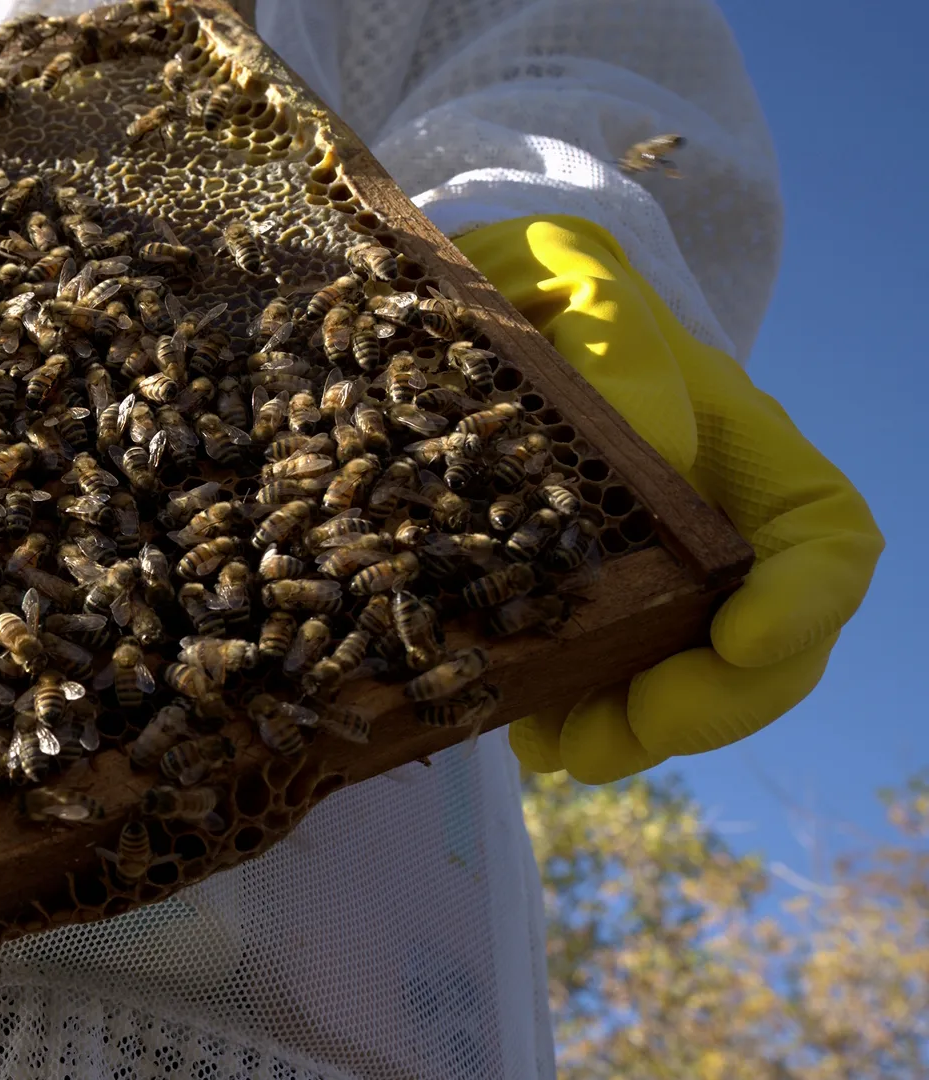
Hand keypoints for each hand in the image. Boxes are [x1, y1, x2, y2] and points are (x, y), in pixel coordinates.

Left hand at [454, 216, 882, 783]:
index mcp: (744, 454)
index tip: (743, 638)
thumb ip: (618, 345)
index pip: (824, 540)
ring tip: (558, 743)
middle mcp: (713, 533)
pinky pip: (593, 689)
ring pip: (680, 688)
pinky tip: (514, 721)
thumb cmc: (541, 285)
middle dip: (719, 701)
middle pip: (769, 649)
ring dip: (633, 733)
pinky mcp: (574, 612)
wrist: (474, 308)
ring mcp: (648, 580)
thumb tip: (655, 443)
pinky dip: (563, 719)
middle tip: (645, 724)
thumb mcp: (571, 281)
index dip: (805, 602)